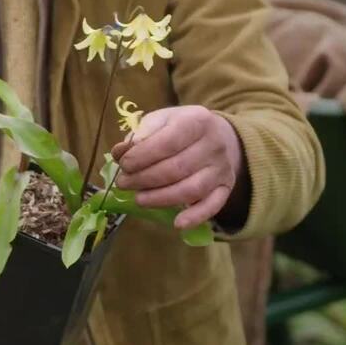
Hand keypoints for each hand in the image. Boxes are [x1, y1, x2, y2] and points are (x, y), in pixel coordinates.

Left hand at [110, 105, 245, 228]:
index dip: (142, 156)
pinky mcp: (225, 188)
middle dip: (145, 179)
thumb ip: (140, 135)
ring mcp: (221, 168)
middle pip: (177, 168)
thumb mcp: (161, 121)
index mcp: (197, 121)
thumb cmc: (181, 128)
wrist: (218, 136)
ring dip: (160, 198)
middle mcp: (214, 144)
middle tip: (124, 183)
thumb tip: (120, 152)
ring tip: (139, 199)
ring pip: (191, 190)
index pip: (168, 142)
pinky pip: (212, 206)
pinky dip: (195, 217)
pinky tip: (177, 224)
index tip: (123, 164)